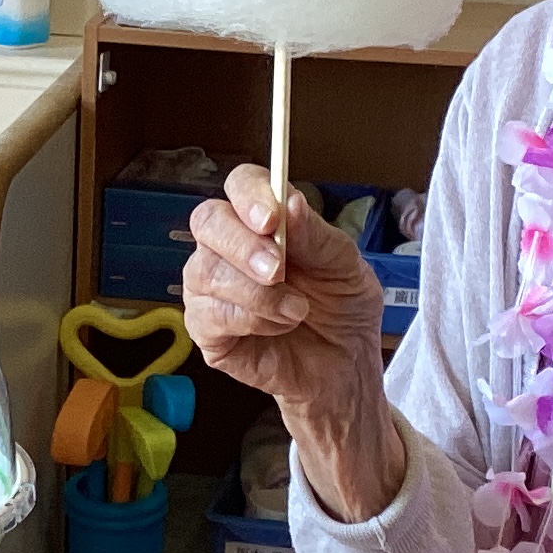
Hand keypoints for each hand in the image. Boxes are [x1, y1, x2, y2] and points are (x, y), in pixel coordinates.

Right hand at [183, 166, 402, 518]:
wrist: (344, 367)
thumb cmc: (342, 309)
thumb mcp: (346, 267)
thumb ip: (317, 236)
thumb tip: (290, 203)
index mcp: (262, 220)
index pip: (240, 185)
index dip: (249, 195)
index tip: (272, 219)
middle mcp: (228, 248)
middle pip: (208, 221)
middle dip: (243, 245)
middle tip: (278, 271)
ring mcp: (211, 288)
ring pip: (206, 272)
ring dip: (258, 294)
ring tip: (297, 311)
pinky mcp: (206, 329)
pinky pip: (210, 315)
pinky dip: (251, 321)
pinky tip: (279, 326)